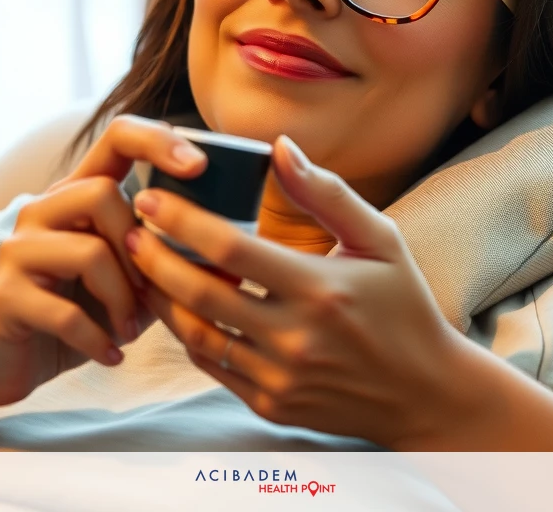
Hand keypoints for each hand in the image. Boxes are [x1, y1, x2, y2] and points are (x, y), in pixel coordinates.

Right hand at [0, 114, 207, 411]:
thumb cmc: (71, 317)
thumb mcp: (124, 284)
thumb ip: (161, 263)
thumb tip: (231, 262)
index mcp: (76, 197)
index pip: (115, 137)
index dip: (158, 141)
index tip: (199, 165)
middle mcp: (42, 211)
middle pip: (101, 194)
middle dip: (139, 251)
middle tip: (149, 297)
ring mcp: (18, 251)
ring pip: (89, 251)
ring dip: (123, 301)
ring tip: (130, 331)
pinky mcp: (5, 295)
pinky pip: (66, 312)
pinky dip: (98, 339)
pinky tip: (110, 355)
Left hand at [125, 134, 463, 447]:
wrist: (424, 393)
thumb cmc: (404, 306)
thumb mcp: (380, 240)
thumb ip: (327, 193)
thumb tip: (280, 147)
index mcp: (320, 290)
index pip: (231, 251)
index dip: (182, 222)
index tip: (151, 199)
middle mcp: (295, 338)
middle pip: (200, 293)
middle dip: (153, 258)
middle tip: (128, 229)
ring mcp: (280, 377)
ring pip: (196, 335)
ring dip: (161, 298)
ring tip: (140, 266)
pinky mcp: (272, 404)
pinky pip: (212, 367)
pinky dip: (187, 334)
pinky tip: (176, 306)